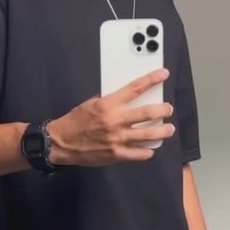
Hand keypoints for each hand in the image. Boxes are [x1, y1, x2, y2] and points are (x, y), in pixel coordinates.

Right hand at [46, 69, 175, 167]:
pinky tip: (150, 150)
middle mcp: (116, 121)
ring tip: (169, 130)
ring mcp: (117, 139)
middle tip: (169, 109)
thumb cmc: (75, 121)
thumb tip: (124, 97)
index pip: (135, 89)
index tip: (163, 74)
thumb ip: (108, 100)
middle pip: (148, 113)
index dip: (152, 80)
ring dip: (162, 132)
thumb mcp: (90, 104)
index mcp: (108, 105)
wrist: (61, 143)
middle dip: (163, 110)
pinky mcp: (116, 154)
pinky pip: (138, 154)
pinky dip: (147, 152)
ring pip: (148, 135)